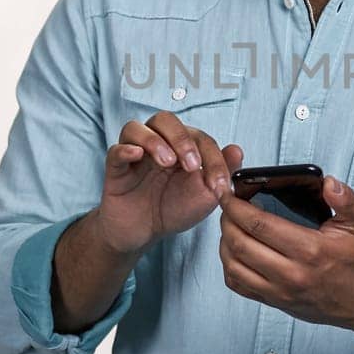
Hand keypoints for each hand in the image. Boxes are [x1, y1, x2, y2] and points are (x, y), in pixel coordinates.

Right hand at [95, 111, 242, 254]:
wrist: (144, 233)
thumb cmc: (174, 209)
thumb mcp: (204, 195)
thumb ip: (221, 172)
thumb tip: (237, 149)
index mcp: (181, 146)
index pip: (198, 137)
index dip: (213, 158)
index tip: (218, 185)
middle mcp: (157, 143)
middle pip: (165, 120)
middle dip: (182, 139)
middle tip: (191, 165)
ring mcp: (134, 154)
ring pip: (137, 128)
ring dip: (155, 141)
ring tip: (167, 163)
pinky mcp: (115, 168)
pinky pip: (115, 150)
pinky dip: (125, 149)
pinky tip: (136, 155)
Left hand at [216, 174, 353, 328]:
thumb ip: (346, 199)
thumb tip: (328, 183)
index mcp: (310, 249)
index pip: (259, 224)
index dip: (237, 206)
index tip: (229, 193)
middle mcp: (291, 273)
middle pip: (240, 243)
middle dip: (226, 220)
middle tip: (227, 206)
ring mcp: (280, 291)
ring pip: (233, 266)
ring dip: (224, 242)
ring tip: (229, 225)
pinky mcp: (275, 302)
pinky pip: (238, 286)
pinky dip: (229, 266)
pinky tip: (234, 251)